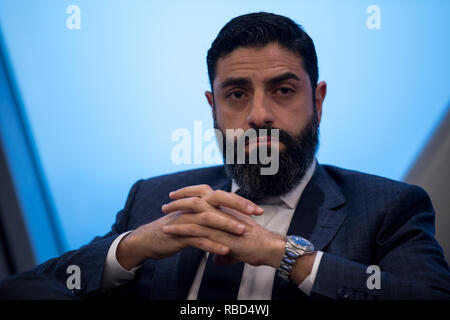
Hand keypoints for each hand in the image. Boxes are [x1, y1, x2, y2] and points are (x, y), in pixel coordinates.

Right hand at [116, 185, 262, 269]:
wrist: (149, 239)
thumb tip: (231, 216)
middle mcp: (194, 206)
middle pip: (217, 199)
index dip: (241, 201)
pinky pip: (198, 239)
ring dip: (227, 224)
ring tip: (243, 231)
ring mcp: (186, 219)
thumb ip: (211, 214)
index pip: (223, 196)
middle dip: (237, 204)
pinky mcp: (180, 234)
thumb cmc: (176, 228)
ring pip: (209, 218)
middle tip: (255, 212)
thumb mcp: (195, 218)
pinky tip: (225, 251)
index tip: (259, 210)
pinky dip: (212, 245)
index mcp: (199, 201)